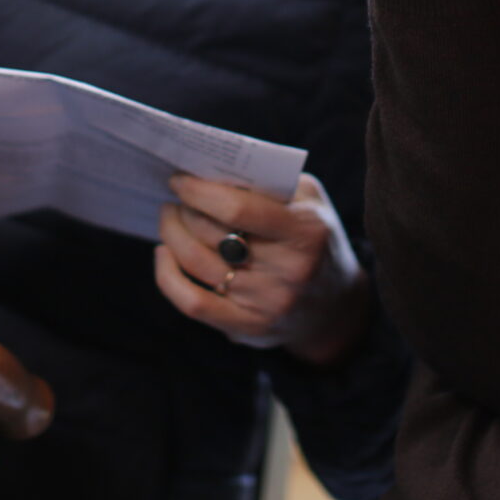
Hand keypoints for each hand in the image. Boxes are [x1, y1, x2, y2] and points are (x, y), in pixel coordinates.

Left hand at [154, 174, 370, 366]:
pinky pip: (192, 302)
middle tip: (175, 196)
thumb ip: (269, 182)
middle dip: (184, 210)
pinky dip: (167, 276)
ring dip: (172, 234)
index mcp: (306, 232)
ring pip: (196, 263)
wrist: (335, 305)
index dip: (199, 191)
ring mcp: (267, 304)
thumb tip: (211, 171)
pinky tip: (164, 253)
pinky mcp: (247, 327)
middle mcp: (289, 271)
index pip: (237, 209)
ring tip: (169, 217)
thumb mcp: (309, 201)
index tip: (179, 179)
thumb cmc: (314, 237)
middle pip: (212, 234)